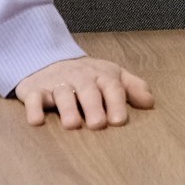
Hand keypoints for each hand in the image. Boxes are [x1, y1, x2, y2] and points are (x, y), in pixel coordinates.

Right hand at [13, 55, 153, 129]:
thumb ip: (132, 88)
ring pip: (62, 93)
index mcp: (101, 75)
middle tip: (98, 124)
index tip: (119, 121)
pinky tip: (36, 121)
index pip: (112, 87)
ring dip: (67, 108)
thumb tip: (150, 103)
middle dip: (93, 107)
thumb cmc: (88, 76)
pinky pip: (33, 97)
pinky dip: (33, 108)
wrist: (49, 60)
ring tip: (72, 125)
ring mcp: (57, 83)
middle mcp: (80, 78)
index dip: (116, 102)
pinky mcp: (35, 89)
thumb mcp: (112, 76)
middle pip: (88, 91)